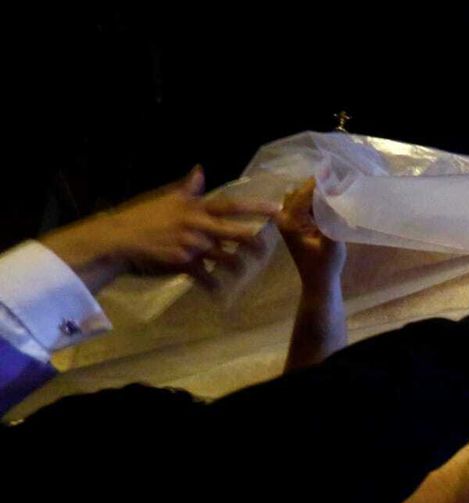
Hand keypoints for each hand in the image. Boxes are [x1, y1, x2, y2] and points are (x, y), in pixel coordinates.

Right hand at [40, 167, 278, 290]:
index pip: (231, 205)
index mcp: (195, 208)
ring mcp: (190, 246)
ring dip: (236, 266)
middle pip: (235, 233)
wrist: (117, 241)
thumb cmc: (142, 218)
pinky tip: (219, 290)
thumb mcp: (166, 199)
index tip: (277, 208)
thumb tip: (200, 170)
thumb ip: (188, 189)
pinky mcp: (183, 264)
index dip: (255, 206)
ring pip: (225, 258)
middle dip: (253, 242)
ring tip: (241, 271)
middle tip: (264, 249)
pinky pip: (206, 278)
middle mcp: (196, 225)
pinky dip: (214, 285)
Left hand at [275, 179, 345, 288]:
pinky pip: (304, 203)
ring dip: (317, 190)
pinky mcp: (295, 223)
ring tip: (336, 185)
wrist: (318, 282)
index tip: (334, 168)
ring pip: (301, 195)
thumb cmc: (325, 266)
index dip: (320, 181)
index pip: (304, 193)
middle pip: (301, 191)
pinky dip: (316, 198)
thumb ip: (332, 219)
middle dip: (319, 184)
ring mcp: (288, 220)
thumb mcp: (332, 243)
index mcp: (290, 221)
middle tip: (338, 176)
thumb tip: (336, 196)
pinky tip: (330, 198)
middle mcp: (285, 217)